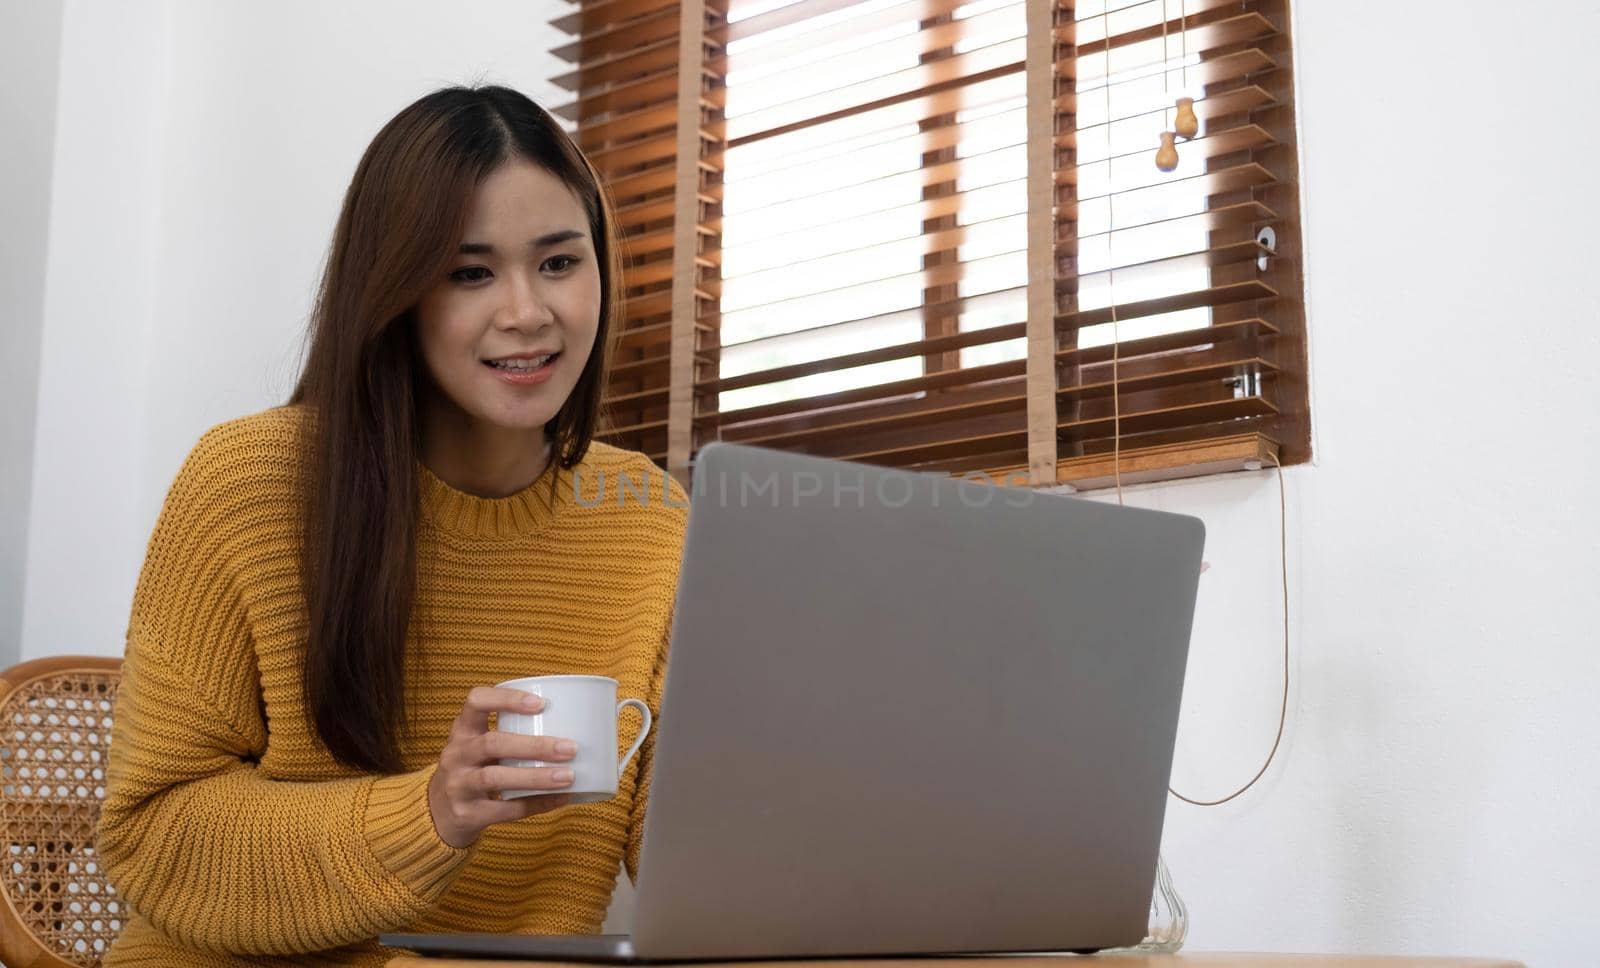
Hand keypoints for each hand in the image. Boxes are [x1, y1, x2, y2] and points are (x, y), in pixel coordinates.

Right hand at [427, 686, 576, 848]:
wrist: (436, 814)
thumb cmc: (473, 769)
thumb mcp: (478, 746)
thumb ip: (510, 734)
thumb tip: (575, 726)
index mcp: (462, 730)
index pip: (476, 701)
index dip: (507, 700)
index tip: (540, 703)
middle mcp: (456, 755)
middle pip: (493, 743)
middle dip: (534, 745)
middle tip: (570, 747)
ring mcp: (458, 785)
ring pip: (496, 778)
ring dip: (536, 776)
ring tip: (569, 776)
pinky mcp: (466, 814)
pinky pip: (504, 810)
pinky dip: (536, 804)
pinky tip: (560, 799)